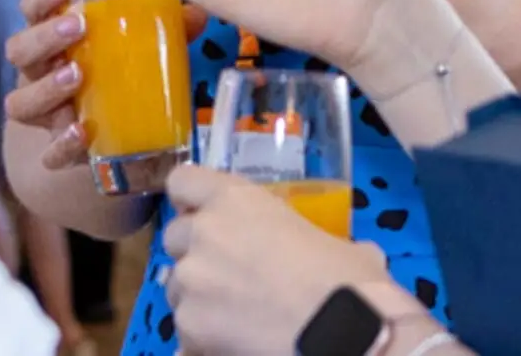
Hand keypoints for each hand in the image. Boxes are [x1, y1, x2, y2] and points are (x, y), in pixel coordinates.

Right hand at [3, 0, 209, 172]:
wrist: (109, 138)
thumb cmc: (115, 74)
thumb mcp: (137, 48)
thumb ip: (163, 30)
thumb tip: (196, 14)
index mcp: (53, 41)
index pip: (31, 11)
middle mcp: (39, 74)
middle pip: (19, 51)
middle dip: (44, 37)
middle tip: (77, 26)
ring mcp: (44, 114)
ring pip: (20, 103)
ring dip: (46, 87)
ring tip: (76, 75)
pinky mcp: (58, 151)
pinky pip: (48, 153)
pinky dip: (61, 144)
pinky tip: (81, 131)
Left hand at [160, 167, 400, 355]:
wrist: (342, 331)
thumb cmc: (346, 279)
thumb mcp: (333, 241)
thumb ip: (311, 238)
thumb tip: (342, 255)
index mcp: (237, 200)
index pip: (183, 181)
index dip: (190, 199)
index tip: (203, 213)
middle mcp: (204, 233)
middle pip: (175, 236)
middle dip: (195, 252)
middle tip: (228, 271)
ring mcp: (191, 280)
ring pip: (177, 284)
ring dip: (198, 295)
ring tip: (234, 313)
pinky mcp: (187, 326)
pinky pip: (185, 329)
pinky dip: (202, 336)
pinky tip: (232, 342)